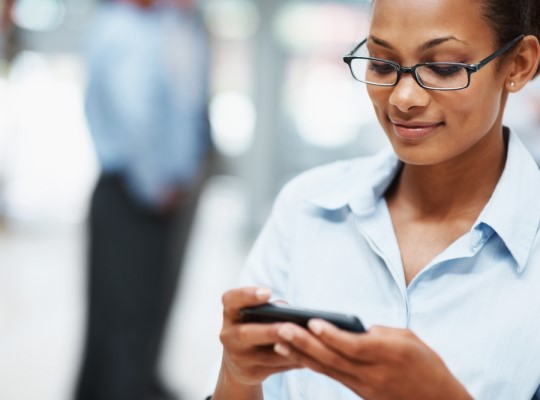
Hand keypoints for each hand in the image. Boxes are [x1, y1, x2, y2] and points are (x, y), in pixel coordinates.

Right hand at [218, 287, 301, 386]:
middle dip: (269, 331)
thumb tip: (287, 309)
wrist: (239, 364)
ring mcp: (237, 357)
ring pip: (264, 356)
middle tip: (289, 326)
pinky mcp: (251, 373)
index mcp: (230, 313)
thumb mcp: (254, 315)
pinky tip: (307, 357)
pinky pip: (275, 368)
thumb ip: (269, 309)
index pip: (230, 299)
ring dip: (286, 349)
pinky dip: (292, 361)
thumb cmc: (254, 327)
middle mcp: (228, 335)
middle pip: (245, 333)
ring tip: (306, 342)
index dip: (247, 295)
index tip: (267, 293)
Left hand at [274, 320, 471, 399]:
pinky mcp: (360, 393)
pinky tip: (297, 354)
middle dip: (304, 343)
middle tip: (281, 328)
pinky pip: (332, 376)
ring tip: (279, 340)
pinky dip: (313, 365)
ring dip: (301, 354)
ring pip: (327, 369)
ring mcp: (364, 386)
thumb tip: (354, 330)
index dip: (331, 335)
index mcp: (388, 355)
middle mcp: (373, 373)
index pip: (353, 346)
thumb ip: (379, 333)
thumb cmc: (426, 365)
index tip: (312, 322)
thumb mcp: (409, 339)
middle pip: (333, 358)